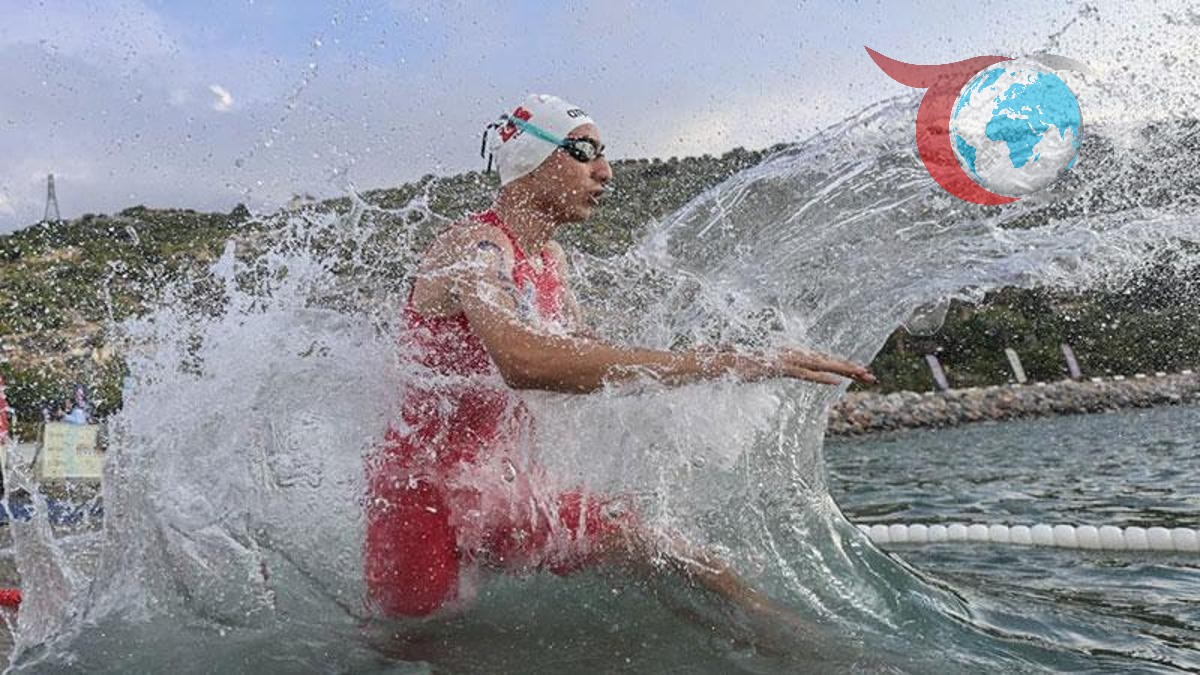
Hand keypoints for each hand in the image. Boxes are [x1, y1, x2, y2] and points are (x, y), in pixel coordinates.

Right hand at [710, 346, 874, 385]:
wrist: (714, 361)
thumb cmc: (731, 365)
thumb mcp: (754, 368)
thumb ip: (766, 368)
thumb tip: (768, 369)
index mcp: (786, 355)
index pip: (819, 360)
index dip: (839, 365)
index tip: (856, 372)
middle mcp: (789, 355)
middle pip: (825, 361)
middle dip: (850, 367)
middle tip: (871, 376)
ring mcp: (784, 360)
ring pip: (820, 364)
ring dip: (844, 370)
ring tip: (863, 375)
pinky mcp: (777, 367)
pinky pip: (804, 374)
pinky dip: (821, 376)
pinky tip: (836, 381)